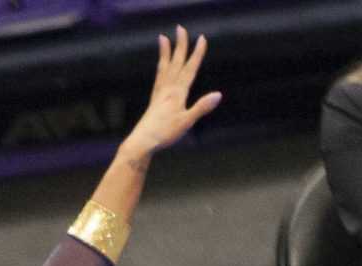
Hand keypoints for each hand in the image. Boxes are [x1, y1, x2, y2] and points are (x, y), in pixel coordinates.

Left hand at [121, 28, 222, 159]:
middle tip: (180, 28)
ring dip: (166, 52)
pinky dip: (161, 67)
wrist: (142, 142)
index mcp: (177, 93)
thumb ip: (201, 107)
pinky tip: (161, 65)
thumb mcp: (186, 122)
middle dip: (180, 45)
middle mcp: (167, 89)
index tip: (201, 38)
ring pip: (164, 67)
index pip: (189, 68)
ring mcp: (159, 93)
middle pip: (175, 62)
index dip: (196, 53)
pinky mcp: (154, 100)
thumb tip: (218, 95)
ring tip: (163, 38)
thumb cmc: (165, 134)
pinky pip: (159, 77)